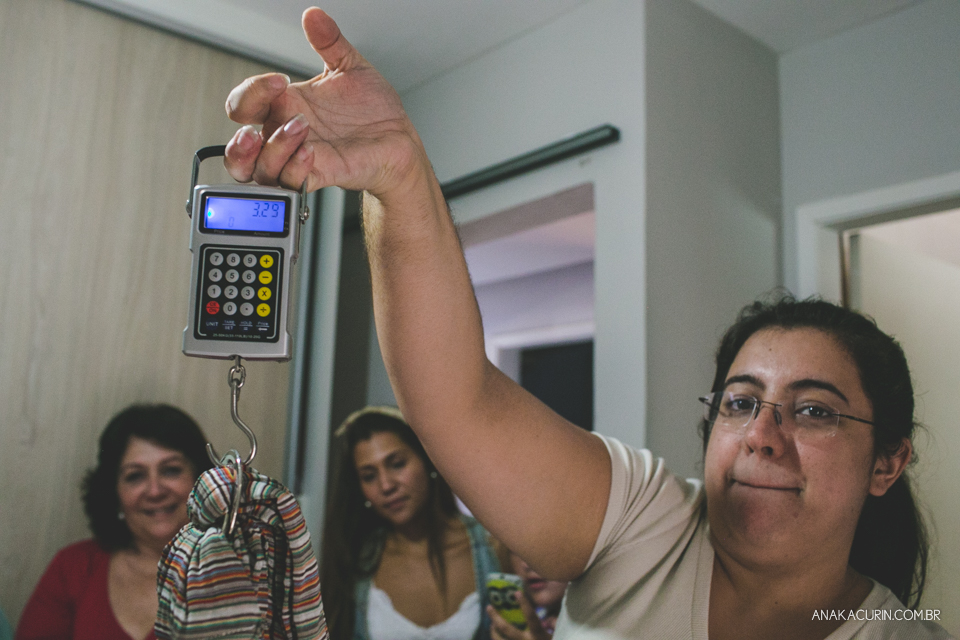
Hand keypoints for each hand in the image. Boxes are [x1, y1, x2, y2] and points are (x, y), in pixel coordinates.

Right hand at [223, 8, 428, 200]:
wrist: (400, 139)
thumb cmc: (373, 111)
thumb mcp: (350, 67)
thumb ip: (329, 41)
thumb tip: (314, 15)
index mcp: (287, 106)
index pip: (244, 104)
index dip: (251, 92)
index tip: (279, 81)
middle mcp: (288, 136)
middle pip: (240, 149)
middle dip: (239, 142)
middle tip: (254, 129)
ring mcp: (302, 158)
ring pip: (260, 170)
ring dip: (272, 150)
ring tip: (300, 129)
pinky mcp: (322, 175)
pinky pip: (294, 183)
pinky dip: (296, 168)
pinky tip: (311, 151)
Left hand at [488, 592, 552, 639]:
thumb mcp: (558, 637)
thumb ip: (554, 627)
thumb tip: (548, 620)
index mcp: (538, 636)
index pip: (531, 617)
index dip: (524, 604)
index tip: (516, 593)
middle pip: (507, 629)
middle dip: (496, 618)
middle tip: (489, 607)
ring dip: (494, 632)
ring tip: (491, 625)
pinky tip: (497, 637)